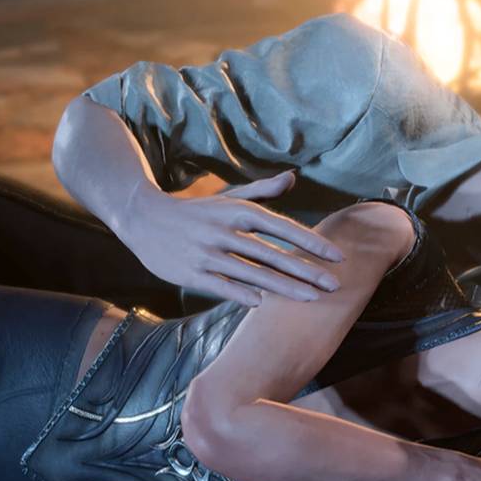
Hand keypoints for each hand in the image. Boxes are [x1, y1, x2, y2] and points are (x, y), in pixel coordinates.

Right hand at [119, 170, 345, 305]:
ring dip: (284, 287)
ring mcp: (208, 253)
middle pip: (273, 254)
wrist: (143, 217)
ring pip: (252, 273)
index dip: (311, 243)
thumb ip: (262, 191)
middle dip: (306, 271)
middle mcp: (225, 231)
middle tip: (335, 284)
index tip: (338, 257)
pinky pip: (220, 286)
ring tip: (312, 298)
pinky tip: (262, 302)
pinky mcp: (190, 272)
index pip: (283, 228)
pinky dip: (239, 292)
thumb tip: (292, 178)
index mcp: (238, 212)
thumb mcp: (227, 197)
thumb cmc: (195, 210)